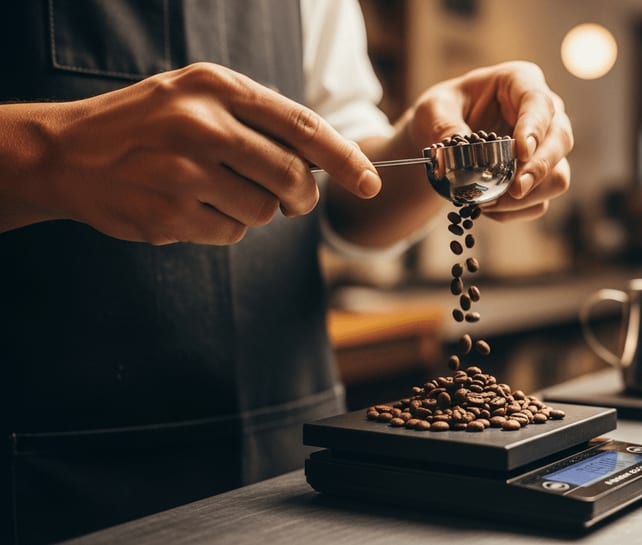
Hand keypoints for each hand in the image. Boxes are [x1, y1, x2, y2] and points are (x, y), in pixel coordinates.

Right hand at [27, 62, 379, 244]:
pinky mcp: (170, 215)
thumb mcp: (198, 97)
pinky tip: (192, 207)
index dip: (344, 159)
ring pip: (265, 211)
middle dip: (302, 196)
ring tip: (217, 191)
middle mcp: (202, 126)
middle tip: (293, 199)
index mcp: (216, 88)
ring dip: (255, 210)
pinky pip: (231, 234)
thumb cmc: (147, 124)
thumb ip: (258, 119)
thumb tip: (326, 160)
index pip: (302, 126)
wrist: (67, 154)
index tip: (369, 182)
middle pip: (292, 177)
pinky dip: (224, 227)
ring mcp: (183, 173)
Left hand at [404, 61, 572, 220]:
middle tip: (514, 189)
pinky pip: (541, 200)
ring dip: (529, 195)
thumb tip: (454, 155)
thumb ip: (444, 127)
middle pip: (560, 140)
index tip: (520, 151)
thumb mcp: (434, 110)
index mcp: (520, 82)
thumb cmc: (443, 110)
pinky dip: (517, 211)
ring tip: (490, 202)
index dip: (534, 128)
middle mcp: (544, 114)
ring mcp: (546, 147)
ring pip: (558, 175)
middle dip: (539, 168)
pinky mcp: (540, 177)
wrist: (441, 136)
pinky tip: (489, 209)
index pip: (539, 102)